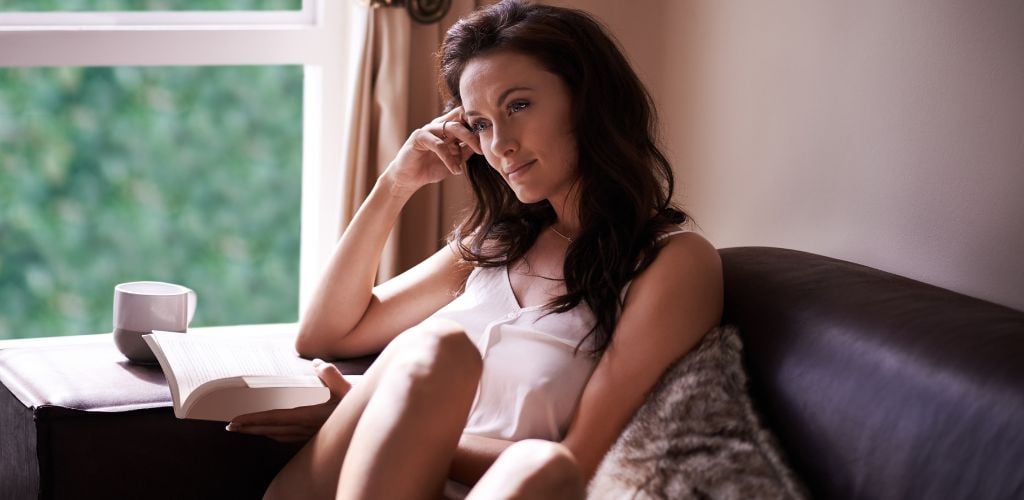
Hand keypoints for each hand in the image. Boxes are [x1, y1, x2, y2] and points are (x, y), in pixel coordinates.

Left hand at [226, 359, 351, 442]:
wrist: (369, 423)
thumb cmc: (357, 406)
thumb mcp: (346, 388)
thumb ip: (329, 374)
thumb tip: (316, 363)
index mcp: (308, 417)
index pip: (273, 419)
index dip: (252, 420)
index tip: (234, 422)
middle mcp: (305, 429)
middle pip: (270, 430)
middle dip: (249, 429)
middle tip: (230, 427)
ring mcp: (309, 435)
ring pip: (277, 435)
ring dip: (259, 432)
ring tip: (245, 429)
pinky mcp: (313, 437)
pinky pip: (287, 437)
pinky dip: (274, 434)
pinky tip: (272, 432)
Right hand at [384, 106, 482, 195]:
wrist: (409, 179)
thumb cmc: (431, 168)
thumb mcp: (455, 159)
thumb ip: (466, 151)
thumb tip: (483, 145)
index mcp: (447, 127)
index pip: (464, 116)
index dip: (477, 121)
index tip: (491, 134)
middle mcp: (438, 125)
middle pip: (461, 117)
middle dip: (476, 129)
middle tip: (485, 145)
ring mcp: (428, 129)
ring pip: (452, 127)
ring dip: (467, 140)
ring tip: (476, 154)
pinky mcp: (418, 137)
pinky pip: (438, 144)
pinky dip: (449, 158)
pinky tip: (455, 170)